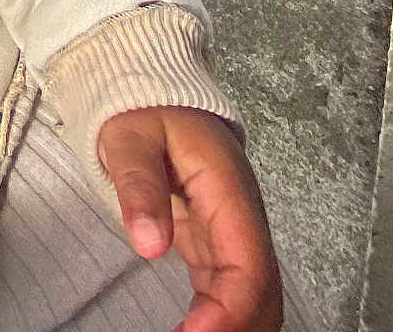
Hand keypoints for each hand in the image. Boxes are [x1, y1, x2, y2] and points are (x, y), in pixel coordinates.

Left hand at [97, 108, 282, 331]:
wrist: (151, 86)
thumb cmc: (143, 106)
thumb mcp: (130, 136)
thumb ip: (139, 186)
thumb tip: (149, 244)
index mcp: (228, 189)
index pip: (248, 263)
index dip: (230, 309)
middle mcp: (240, 215)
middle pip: (262, 290)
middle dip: (238, 327)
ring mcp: (230, 229)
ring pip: (252, 294)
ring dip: (232, 326)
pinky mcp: (214, 239)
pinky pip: (229, 287)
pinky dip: (219, 317)